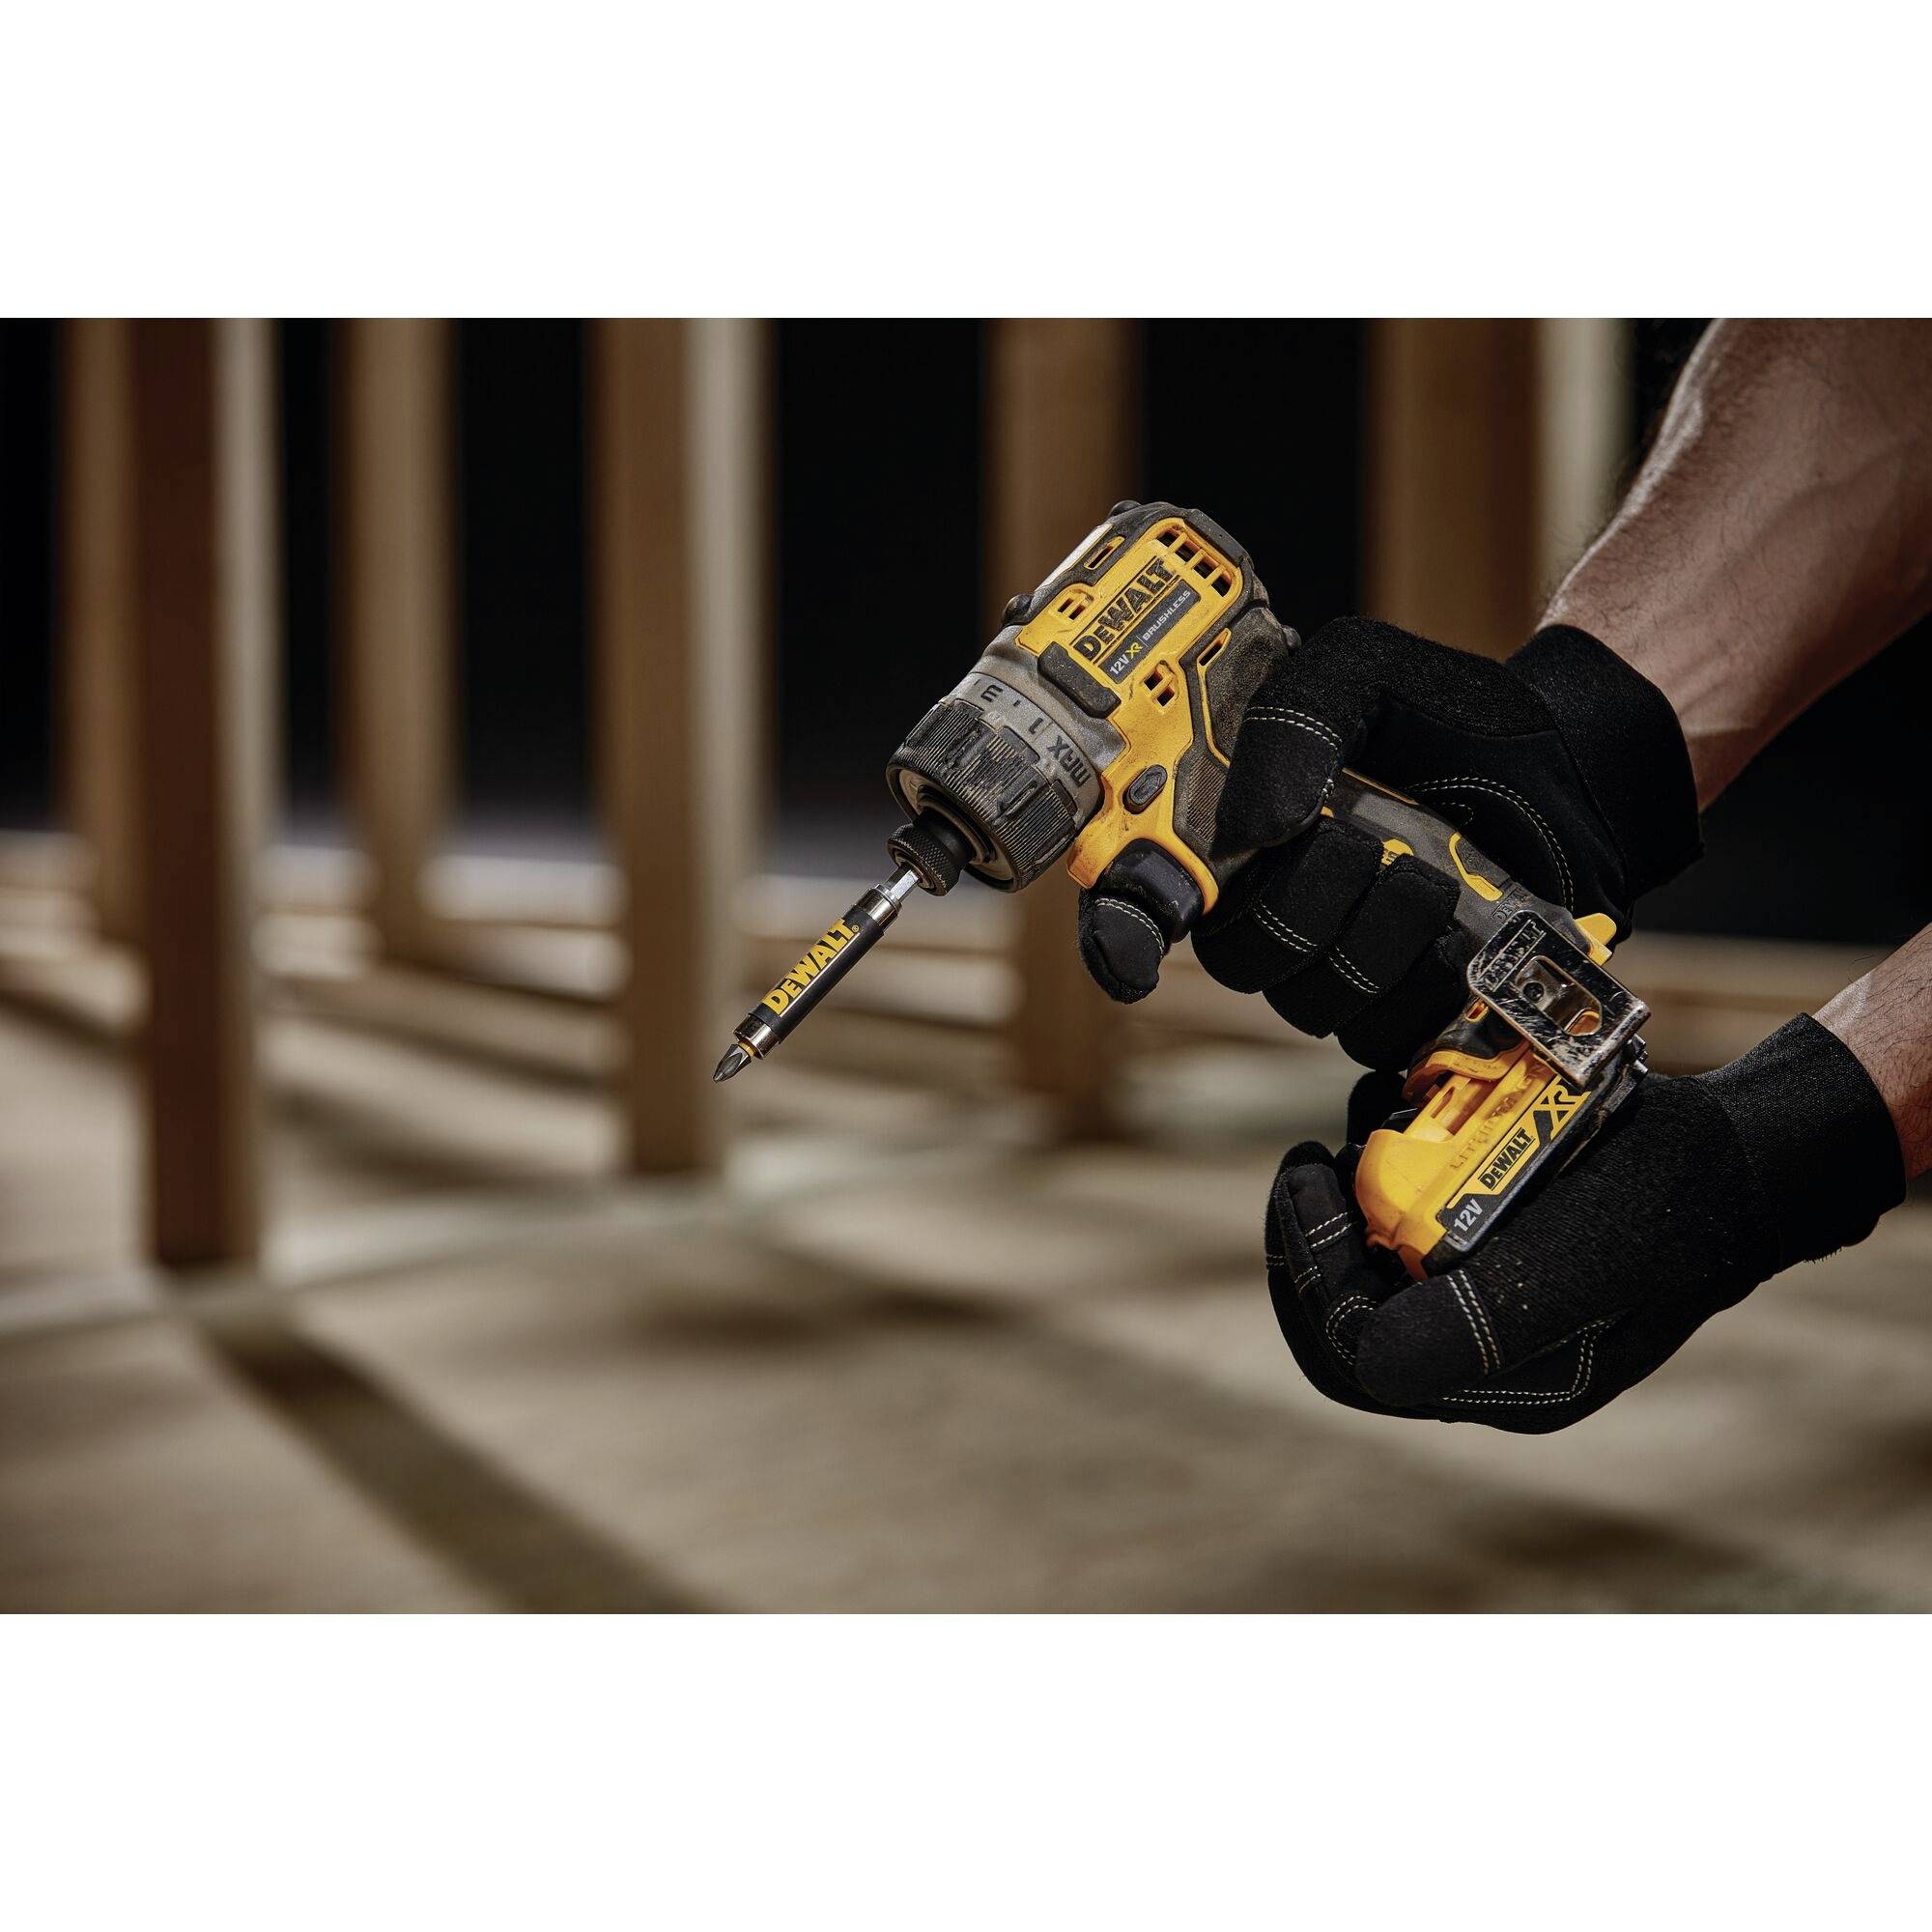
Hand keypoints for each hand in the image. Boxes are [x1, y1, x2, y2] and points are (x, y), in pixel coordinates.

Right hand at [1077, 616, 1700, 1070]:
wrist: (1572, 768)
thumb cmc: (1456, 717)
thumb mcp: (1362, 673)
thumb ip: (1293, 718)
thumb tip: (1254, 826)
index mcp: (1235, 832)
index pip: (1140, 898)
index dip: (1119, 932)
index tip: (1137, 948)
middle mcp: (1270, 906)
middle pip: (1235, 959)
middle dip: (1299, 907)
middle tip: (1362, 843)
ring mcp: (1336, 965)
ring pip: (1311, 1002)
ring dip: (1374, 940)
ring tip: (1429, 875)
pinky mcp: (1405, 1007)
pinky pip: (1384, 1034)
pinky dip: (1422, 984)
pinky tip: (1459, 932)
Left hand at [1265, 1017, 1902, 1432]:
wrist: (1739, 1157)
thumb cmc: (1673, 1198)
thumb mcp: (1589, 1252)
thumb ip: (1488, 1315)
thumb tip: (1366, 1351)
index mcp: (1511, 1383)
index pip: (1363, 1356)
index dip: (1313, 1270)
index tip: (1306, 1174)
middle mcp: (1490, 1360)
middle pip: (1346, 1329)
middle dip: (1310, 1242)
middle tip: (1307, 1164)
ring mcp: (1487, 1310)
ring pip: (1364, 1279)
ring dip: (1339, 1206)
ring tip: (1351, 1131)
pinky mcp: (1489, 1262)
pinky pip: (1399, 1241)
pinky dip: (1379, 1181)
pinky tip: (1391, 1119)